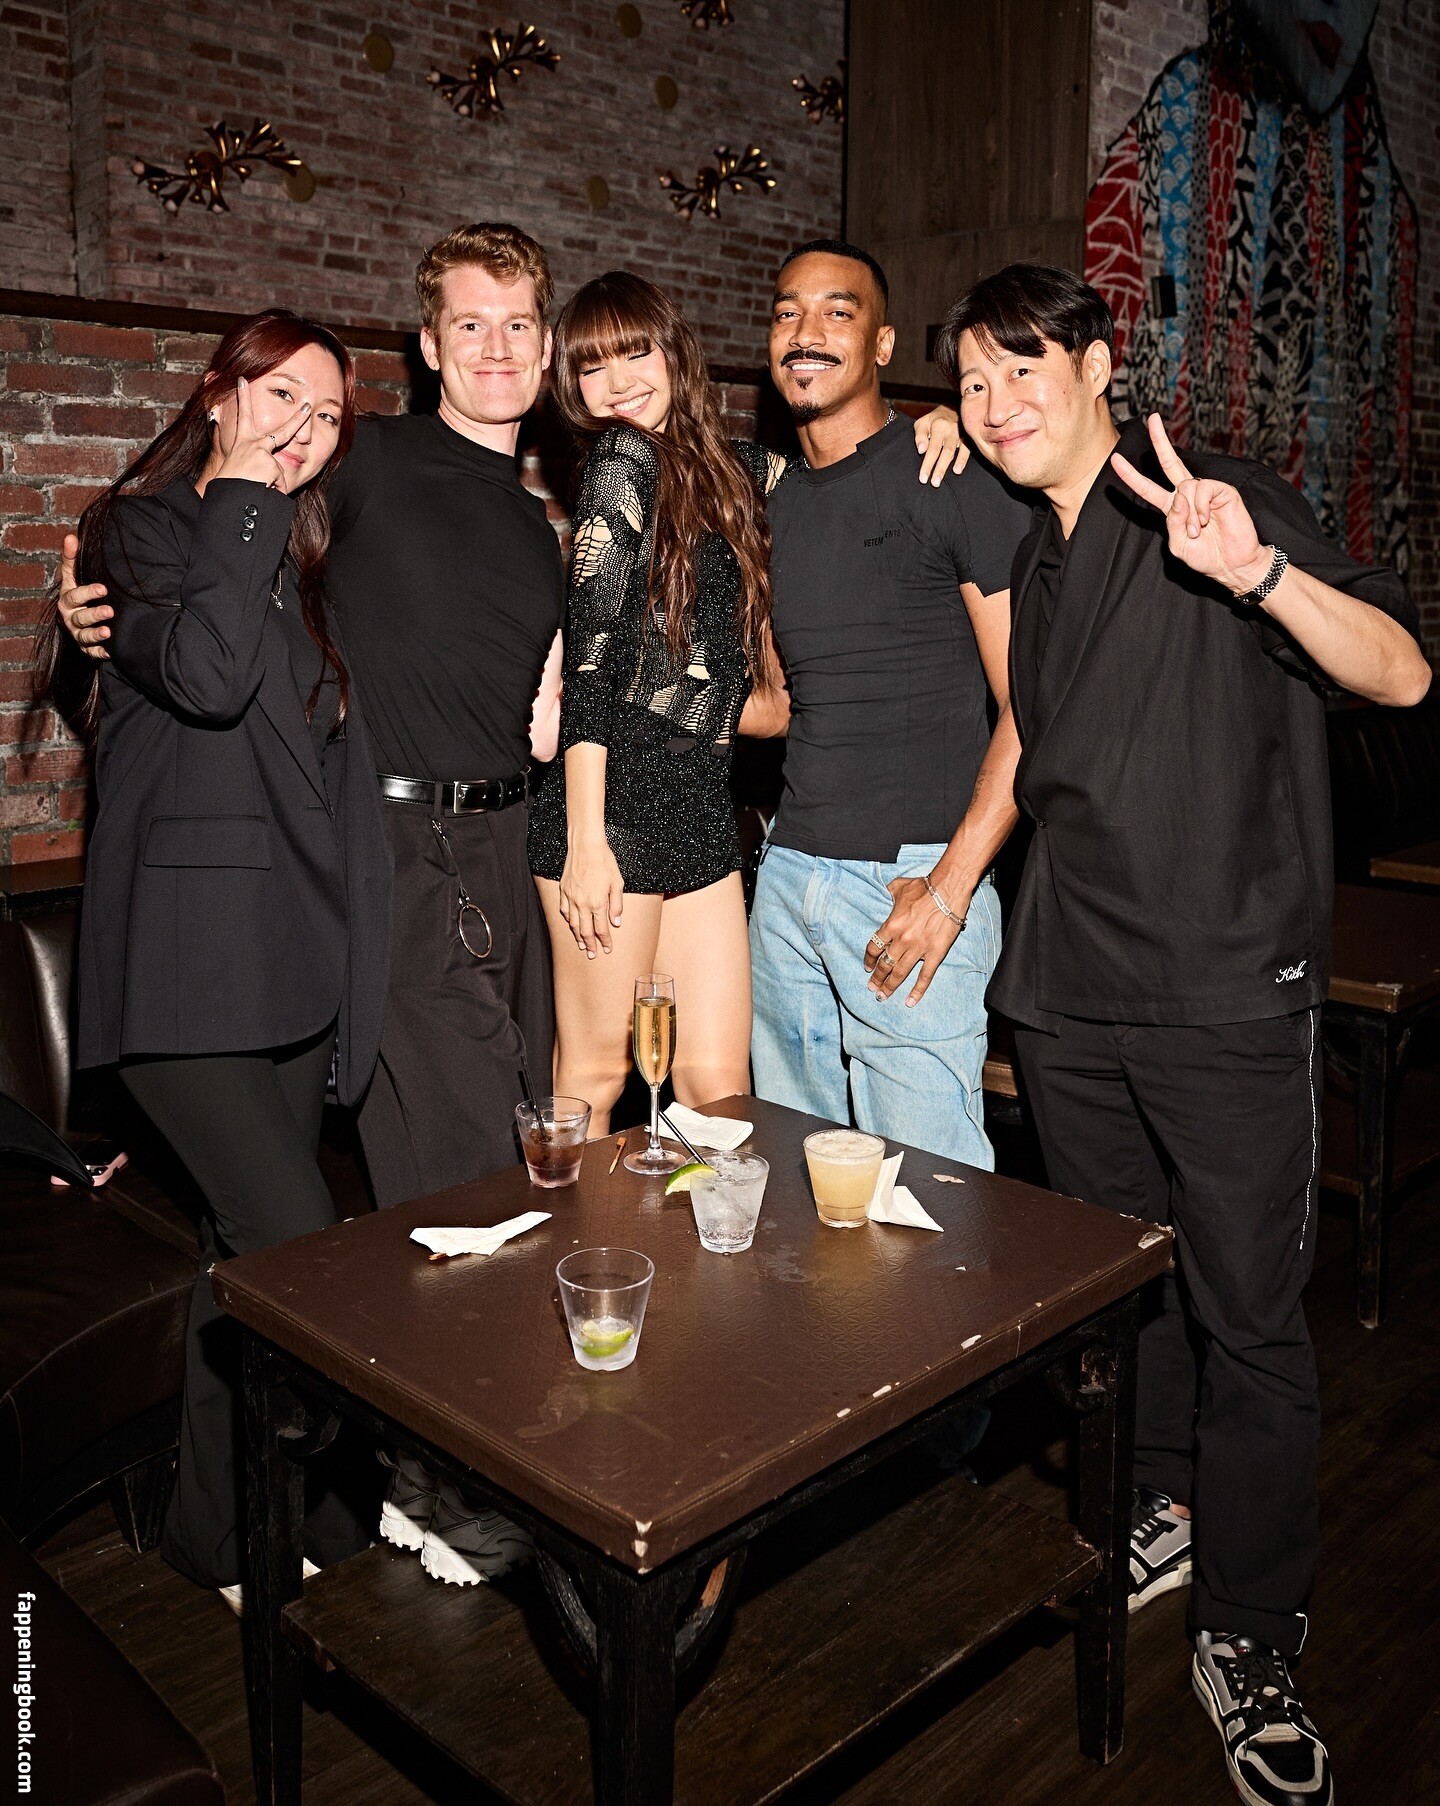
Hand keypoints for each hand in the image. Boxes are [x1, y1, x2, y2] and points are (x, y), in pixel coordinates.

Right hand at [58, 532, 113, 660]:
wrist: (79, 616)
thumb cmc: (78, 593)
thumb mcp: (74, 576)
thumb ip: (71, 558)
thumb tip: (71, 536)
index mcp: (68, 599)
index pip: (75, 595)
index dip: (88, 592)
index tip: (104, 588)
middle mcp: (70, 617)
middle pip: (80, 617)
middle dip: (94, 614)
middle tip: (110, 611)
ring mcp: (77, 633)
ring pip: (84, 636)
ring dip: (96, 634)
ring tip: (109, 632)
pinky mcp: (86, 647)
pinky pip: (91, 652)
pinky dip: (99, 652)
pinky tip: (110, 651)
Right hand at [213, 376, 310, 489]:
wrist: (229, 496)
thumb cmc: (229, 483)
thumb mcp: (232, 463)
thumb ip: (242, 451)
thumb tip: (225, 425)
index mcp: (243, 442)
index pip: (243, 415)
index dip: (243, 396)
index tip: (243, 380)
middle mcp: (254, 444)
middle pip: (283, 431)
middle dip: (298, 418)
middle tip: (307, 406)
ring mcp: (264, 453)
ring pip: (280, 472)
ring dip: (272, 484)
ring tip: (257, 487)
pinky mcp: (272, 465)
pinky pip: (281, 483)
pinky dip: (274, 490)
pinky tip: (261, 489)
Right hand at [558, 836, 623, 957]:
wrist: (586, 846)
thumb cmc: (605, 862)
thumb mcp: (617, 883)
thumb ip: (617, 905)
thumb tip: (616, 922)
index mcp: (597, 903)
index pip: (601, 929)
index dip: (605, 941)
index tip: (607, 949)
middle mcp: (582, 904)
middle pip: (585, 931)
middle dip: (590, 945)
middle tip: (593, 955)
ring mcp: (571, 898)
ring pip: (573, 923)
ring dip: (578, 936)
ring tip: (582, 945)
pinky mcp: (563, 891)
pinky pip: (564, 911)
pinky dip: (568, 921)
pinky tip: (572, 925)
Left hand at [863, 875, 967, 1005]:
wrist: (948, 889)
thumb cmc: (924, 887)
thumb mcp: (899, 887)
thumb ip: (888, 893)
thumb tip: (884, 893)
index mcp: (891, 926)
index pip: (874, 948)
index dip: (869, 960)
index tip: (867, 967)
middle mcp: (902, 940)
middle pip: (884, 964)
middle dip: (877, 978)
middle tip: (872, 988)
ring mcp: (919, 948)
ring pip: (900, 973)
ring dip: (890, 986)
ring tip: (882, 996)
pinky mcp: (935, 953)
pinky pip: (925, 976)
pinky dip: (917, 991)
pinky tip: (910, 1002)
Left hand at [913, 406, 969, 486]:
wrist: (953, 408)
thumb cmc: (934, 419)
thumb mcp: (922, 422)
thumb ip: (920, 436)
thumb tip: (921, 450)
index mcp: (938, 426)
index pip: (932, 448)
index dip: (928, 464)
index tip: (923, 478)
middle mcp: (950, 430)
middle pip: (945, 452)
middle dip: (939, 469)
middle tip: (934, 483)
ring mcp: (960, 434)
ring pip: (955, 452)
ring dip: (948, 467)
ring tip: (942, 480)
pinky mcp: (968, 437)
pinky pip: (967, 449)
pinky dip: (963, 460)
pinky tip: (958, 470)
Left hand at [1111, 414, 1274, 596]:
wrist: (1233, 564)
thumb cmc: (1206, 557)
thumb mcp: (1178, 544)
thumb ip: (1172, 521)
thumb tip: (1179, 496)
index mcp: (1173, 508)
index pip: (1148, 488)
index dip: (1131, 476)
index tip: (1115, 460)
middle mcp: (1187, 495)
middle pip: (1170, 462)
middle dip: (1160, 440)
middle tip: (1151, 418)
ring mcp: (1205, 491)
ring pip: (1184, 486)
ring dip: (1187, 513)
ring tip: (1197, 530)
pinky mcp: (1222, 490)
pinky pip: (1202, 489)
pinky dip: (1200, 507)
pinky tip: (1206, 519)